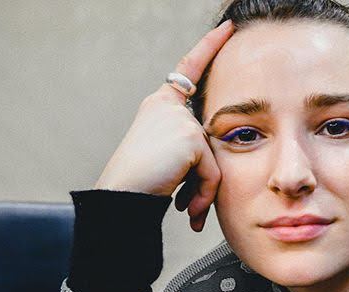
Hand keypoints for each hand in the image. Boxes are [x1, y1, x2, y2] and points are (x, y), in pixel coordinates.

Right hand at [94, 20, 235, 231]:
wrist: (121, 197)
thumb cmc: (141, 184)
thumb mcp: (165, 156)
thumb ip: (191, 146)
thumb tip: (218, 162)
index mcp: (161, 106)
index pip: (189, 69)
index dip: (209, 47)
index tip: (227, 28)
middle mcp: (168, 106)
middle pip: (210, 140)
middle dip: (205, 179)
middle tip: (188, 205)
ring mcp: (179, 119)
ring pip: (213, 159)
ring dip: (203, 189)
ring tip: (185, 206)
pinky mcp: (189, 136)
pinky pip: (214, 171)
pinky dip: (204, 192)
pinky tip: (185, 205)